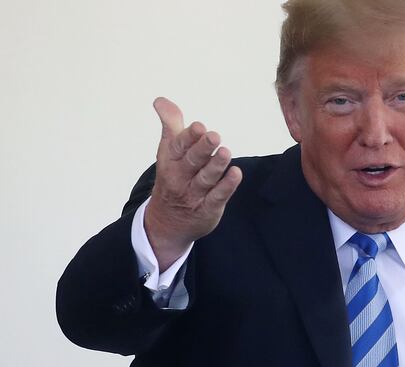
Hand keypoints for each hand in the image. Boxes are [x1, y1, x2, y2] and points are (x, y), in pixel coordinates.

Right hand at [144, 97, 242, 269]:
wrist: (166, 222)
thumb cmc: (173, 177)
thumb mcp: (168, 151)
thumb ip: (170, 125)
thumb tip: (161, 100)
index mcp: (170, 160)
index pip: (178, 146)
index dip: (189, 136)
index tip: (199, 126)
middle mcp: (180, 177)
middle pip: (192, 161)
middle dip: (203, 148)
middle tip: (215, 136)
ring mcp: (193, 194)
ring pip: (206, 178)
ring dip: (216, 166)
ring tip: (226, 153)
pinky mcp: (207, 208)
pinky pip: (217, 197)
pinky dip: (226, 186)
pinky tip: (236, 174)